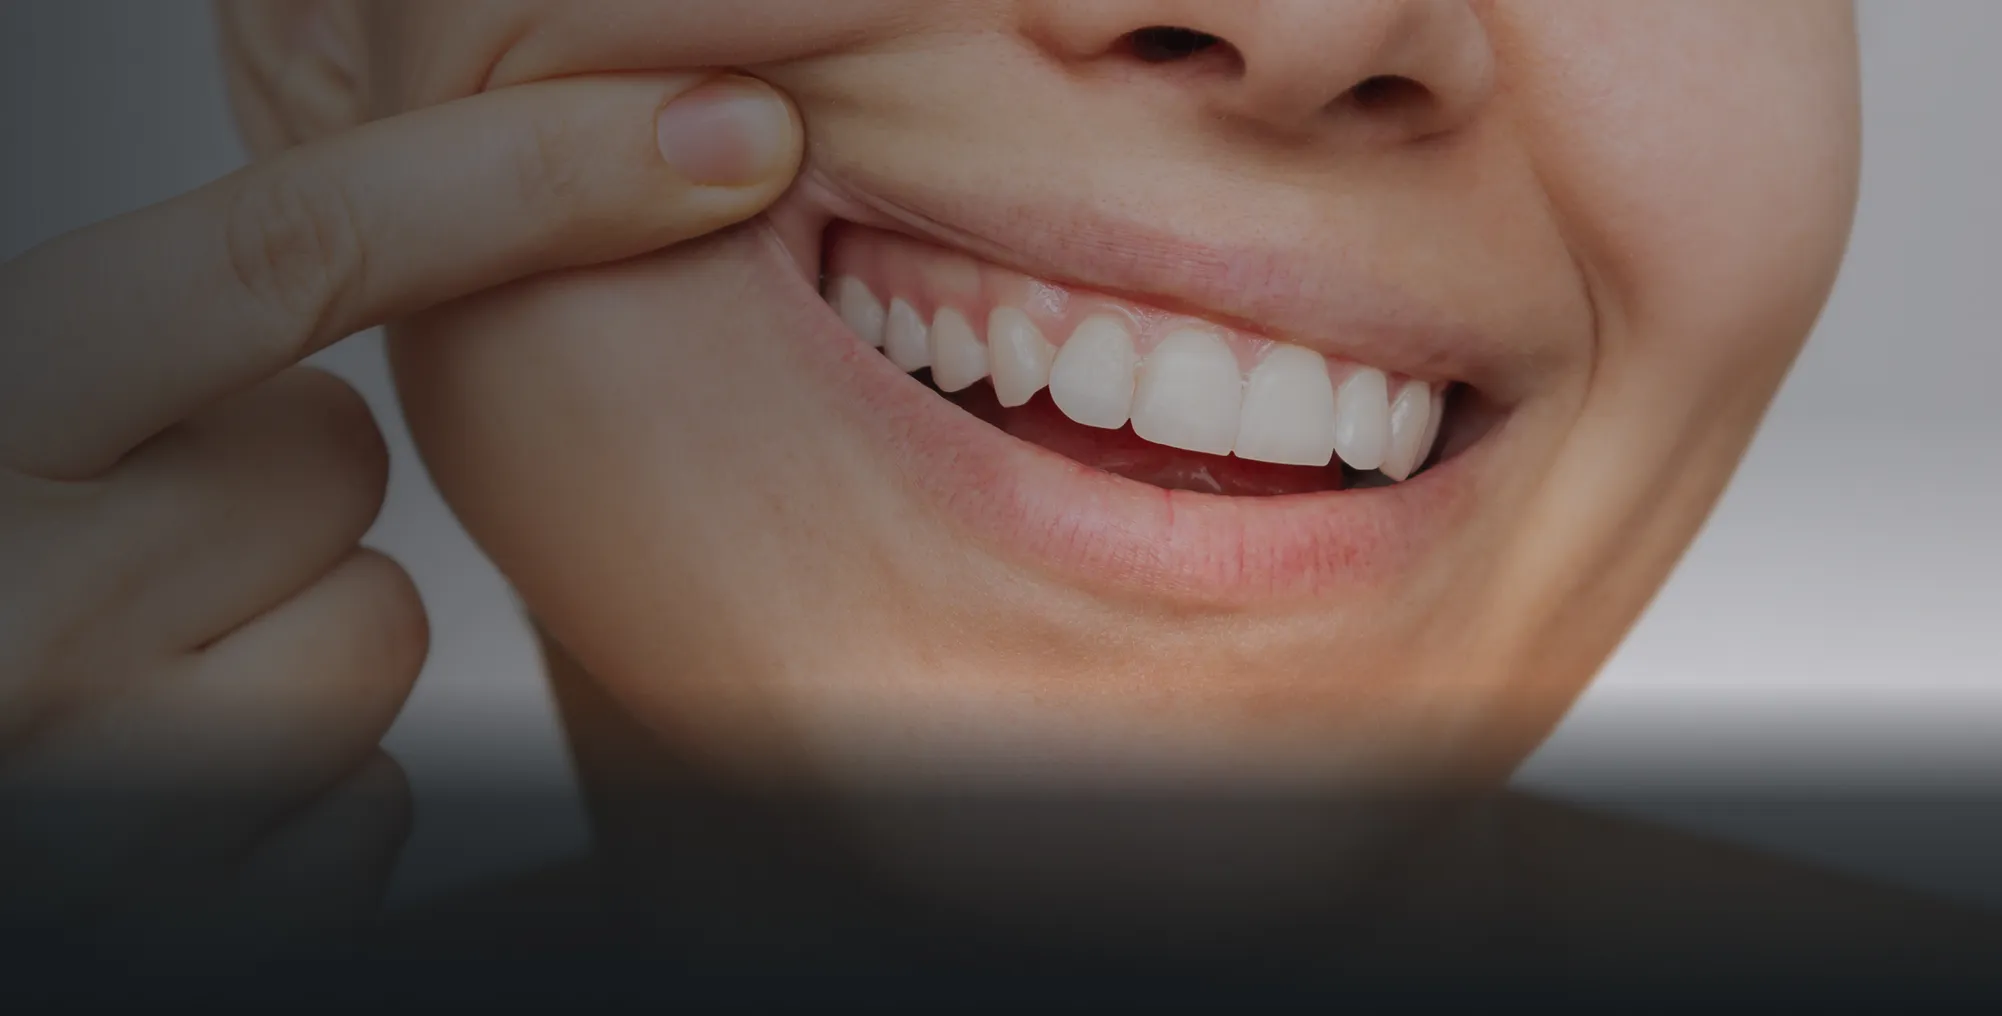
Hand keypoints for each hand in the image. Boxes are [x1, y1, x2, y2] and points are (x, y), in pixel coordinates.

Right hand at [0, 72, 799, 934]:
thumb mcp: (9, 420)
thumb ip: (155, 338)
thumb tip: (458, 231)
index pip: (290, 248)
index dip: (526, 174)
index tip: (719, 134)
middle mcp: (23, 594)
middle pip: (340, 459)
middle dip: (285, 480)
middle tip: (151, 534)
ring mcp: (105, 773)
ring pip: (375, 629)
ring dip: (298, 636)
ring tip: (142, 666)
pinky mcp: (176, 918)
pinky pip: (372, 802)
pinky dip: (310, 792)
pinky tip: (183, 782)